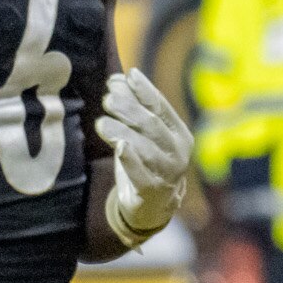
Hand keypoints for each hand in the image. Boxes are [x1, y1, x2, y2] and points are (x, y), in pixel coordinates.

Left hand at [99, 68, 192, 246]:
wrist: (154, 206)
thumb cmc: (147, 161)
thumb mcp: (144, 135)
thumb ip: (135, 108)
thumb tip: (118, 79)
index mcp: (179, 133)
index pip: (162, 107)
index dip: (145, 90)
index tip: (128, 76)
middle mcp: (178, 152)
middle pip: (151, 125)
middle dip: (129, 109)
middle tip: (108, 100)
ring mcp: (167, 172)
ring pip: (144, 147)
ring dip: (122, 131)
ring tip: (102, 122)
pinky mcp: (151, 190)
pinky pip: (140, 173)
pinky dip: (130, 159)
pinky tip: (120, 146)